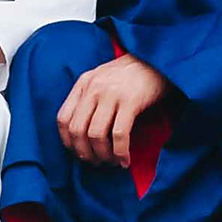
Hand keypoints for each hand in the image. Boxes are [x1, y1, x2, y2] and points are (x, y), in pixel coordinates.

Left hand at [57, 53, 172, 169]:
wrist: (157, 59)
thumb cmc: (131, 74)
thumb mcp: (102, 79)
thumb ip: (89, 98)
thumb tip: (81, 134)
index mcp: (83, 83)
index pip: (63, 118)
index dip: (67, 141)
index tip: (77, 153)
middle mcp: (93, 88)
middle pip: (77, 130)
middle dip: (85, 152)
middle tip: (96, 163)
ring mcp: (111, 94)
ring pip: (96, 135)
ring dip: (103, 155)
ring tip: (112, 162)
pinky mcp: (130, 101)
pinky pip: (119, 134)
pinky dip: (120, 152)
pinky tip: (125, 160)